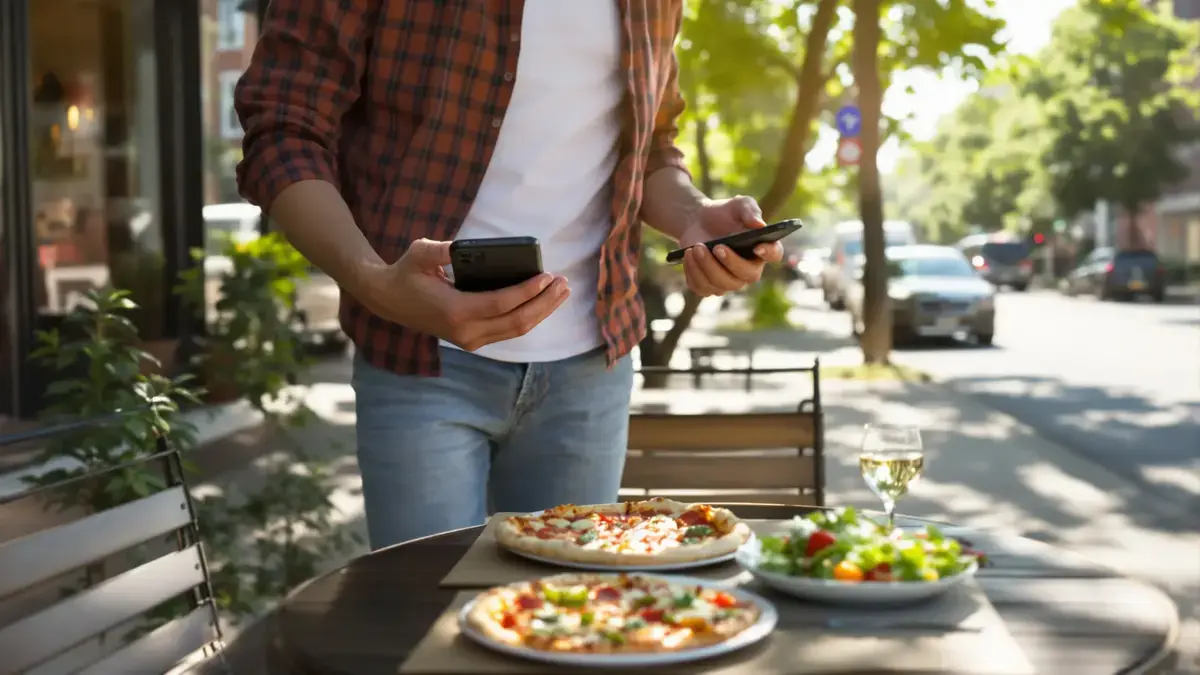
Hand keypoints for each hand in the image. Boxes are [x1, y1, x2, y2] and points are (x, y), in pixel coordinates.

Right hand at [359, 239, 569, 350]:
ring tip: (561, 293)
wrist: (388, 300)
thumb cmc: (406, 273)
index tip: (548, 277)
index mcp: (456, 311)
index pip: (503, 304)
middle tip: (563, 284)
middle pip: (518, 321)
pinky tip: (543, 303)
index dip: (529, 291)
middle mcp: (466, 331)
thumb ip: (441, 250)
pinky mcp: (472, 340)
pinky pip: (508, 331)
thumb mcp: (420, 254)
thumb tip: (462, 246)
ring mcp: (470, 339)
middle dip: (545, 303)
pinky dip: (529, 317)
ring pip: (516, 330)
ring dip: (542, 312)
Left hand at [677, 196, 782, 296]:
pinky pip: (702, 288)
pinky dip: (693, 273)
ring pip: (722, 285)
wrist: (698, 221)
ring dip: (706, 267)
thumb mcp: (738, 205)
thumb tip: (759, 225)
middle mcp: (749, 269)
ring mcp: (729, 281)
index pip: (774, 254)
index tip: (757, 247)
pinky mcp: (709, 285)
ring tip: (695, 248)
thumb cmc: (724, 213)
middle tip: (716, 246)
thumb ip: (750, 211)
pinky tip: (688, 256)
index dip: (769, 253)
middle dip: (730, 262)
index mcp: (762, 248)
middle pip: (747, 276)